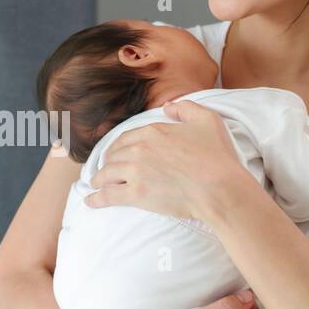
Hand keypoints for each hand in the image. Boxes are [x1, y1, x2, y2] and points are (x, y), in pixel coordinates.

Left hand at [85, 99, 247, 222]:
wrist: (220, 188)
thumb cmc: (218, 157)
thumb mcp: (208, 120)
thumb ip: (186, 108)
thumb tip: (168, 106)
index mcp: (154, 131)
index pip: (126, 137)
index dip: (119, 146)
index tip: (116, 153)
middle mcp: (139, 149)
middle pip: (114, 155)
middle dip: (108, 162)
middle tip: (106, 170)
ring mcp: (135, 172)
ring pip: (107, 174)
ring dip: (99, 179)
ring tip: (96, 184)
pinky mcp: (136, 195)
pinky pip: (108, 196)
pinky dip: (95, 199)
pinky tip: (89, 201)